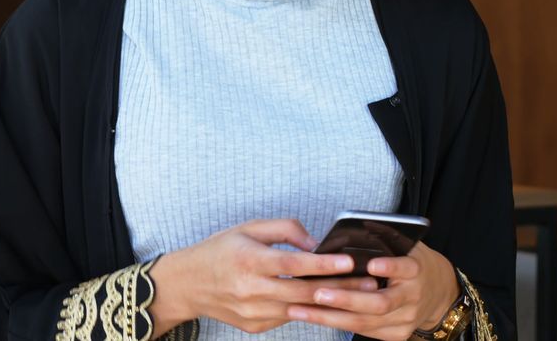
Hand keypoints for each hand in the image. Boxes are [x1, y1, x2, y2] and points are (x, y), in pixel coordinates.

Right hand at [149, 219, 378, 335]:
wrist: (187, 284)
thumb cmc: (220, 251)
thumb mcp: (247, 228)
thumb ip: (284, 230)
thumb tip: (315, 243)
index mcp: (249, 260)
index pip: (292, 263)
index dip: (322, 264)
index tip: (348, 261)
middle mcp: (251, 289)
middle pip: (304, 291)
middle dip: (340, 287)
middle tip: (369, 281)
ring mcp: (253, 312)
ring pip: (301, 309)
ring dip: (330, 302)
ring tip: (358, 294)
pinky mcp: (255, 327)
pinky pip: (288, 317)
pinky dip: (306, 309)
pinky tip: (325, 302)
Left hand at [286, 241, 459, 339]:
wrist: (437, 292)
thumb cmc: (408, 261)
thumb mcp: (403, 245)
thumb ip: (382, 240)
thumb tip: (351, 230)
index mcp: (415, 269)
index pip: (405, 267)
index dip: (389, 267)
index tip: (371, 264)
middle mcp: (413, 297)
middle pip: (379, 303)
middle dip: (346, 299)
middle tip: (317, 293)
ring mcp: (406, 319)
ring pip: (366, 322)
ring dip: (329, 317)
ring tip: (299, 309)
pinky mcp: (397, 334)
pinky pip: (364, 331)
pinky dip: (336, 324)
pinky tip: (311, 316)